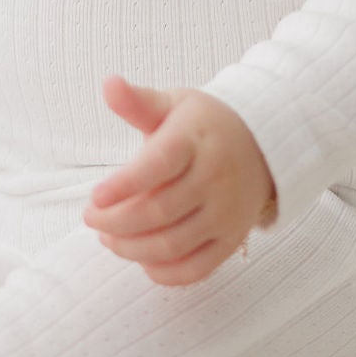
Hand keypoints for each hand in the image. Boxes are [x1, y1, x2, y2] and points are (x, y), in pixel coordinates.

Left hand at [83, 75, 277, 286]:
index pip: (158, 165)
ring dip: (130, 249)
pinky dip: (163, 273)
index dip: (123, 185)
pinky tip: (142, 260)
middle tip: (91, 218)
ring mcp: (226, 213)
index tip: (93, 198)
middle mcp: (214, 178)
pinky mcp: (231, 239)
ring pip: (172, 244)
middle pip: (158, 212)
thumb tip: (108, 83)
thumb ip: (138, 101)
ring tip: (108, 237)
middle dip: (115, 222)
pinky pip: (195, 269)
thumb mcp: (173, 104)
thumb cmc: (203, 125)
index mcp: (194, 140)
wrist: (263, 145)